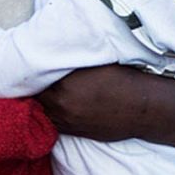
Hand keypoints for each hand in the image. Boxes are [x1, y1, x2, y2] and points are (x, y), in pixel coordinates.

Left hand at [37, 66, 174, 154]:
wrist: (145, 106)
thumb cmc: (125, 76)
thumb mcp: (97, 57)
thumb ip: (71, 54)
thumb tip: (54, 43)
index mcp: (66, 82)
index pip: (32, 73)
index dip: (30, 64)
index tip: (29, 56)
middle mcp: (61, 103)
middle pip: (34, 92)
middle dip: (33, 82)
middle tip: (32, 70)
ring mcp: (67, 120)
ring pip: (41, 108)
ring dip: (41, 98)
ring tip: (44, 86)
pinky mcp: (73, 131)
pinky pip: (52, 121)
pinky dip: (50, 111)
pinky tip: (55, 102)